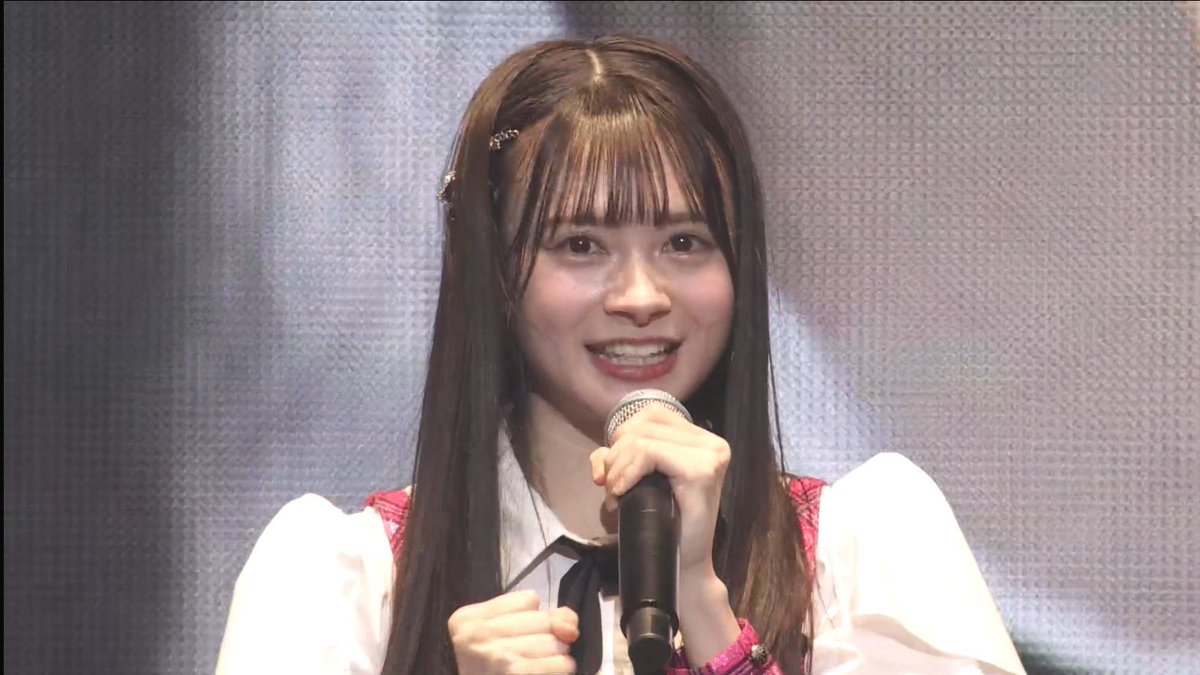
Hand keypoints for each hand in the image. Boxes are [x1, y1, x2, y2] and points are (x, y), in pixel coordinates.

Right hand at [448, 590, 578, 673]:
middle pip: (542, 620)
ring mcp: (498, 656)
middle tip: (528, 653)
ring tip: (535, 664)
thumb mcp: (496, 634)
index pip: (529, 599)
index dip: (530, 618)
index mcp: (468, 618)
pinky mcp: (517, 674)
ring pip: (554, 642)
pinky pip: (560, 664)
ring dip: (555, 655)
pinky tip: (544, 672)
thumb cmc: (486, 667)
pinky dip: (559, 669)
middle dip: (545, 636)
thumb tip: (569, 627)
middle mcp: (479, 635)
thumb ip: (538, 617)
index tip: (515, 635)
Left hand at [589, 403, 730, 573]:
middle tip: (613, 489)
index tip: (615, 474)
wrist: (685, 566)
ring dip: (617, 467)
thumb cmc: (665, 525)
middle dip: (616, 456)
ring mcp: (709, 456)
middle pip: (642, 425)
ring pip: (641, 438)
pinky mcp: (700, 471)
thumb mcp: (639, 482)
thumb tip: (600, 457)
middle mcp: (711, 443)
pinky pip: (649, 453)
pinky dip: (626, 472)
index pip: (650, 415)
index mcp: (701, 440)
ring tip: (617, 495)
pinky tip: (622, 493)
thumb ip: (620, 460)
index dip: (623, 438)